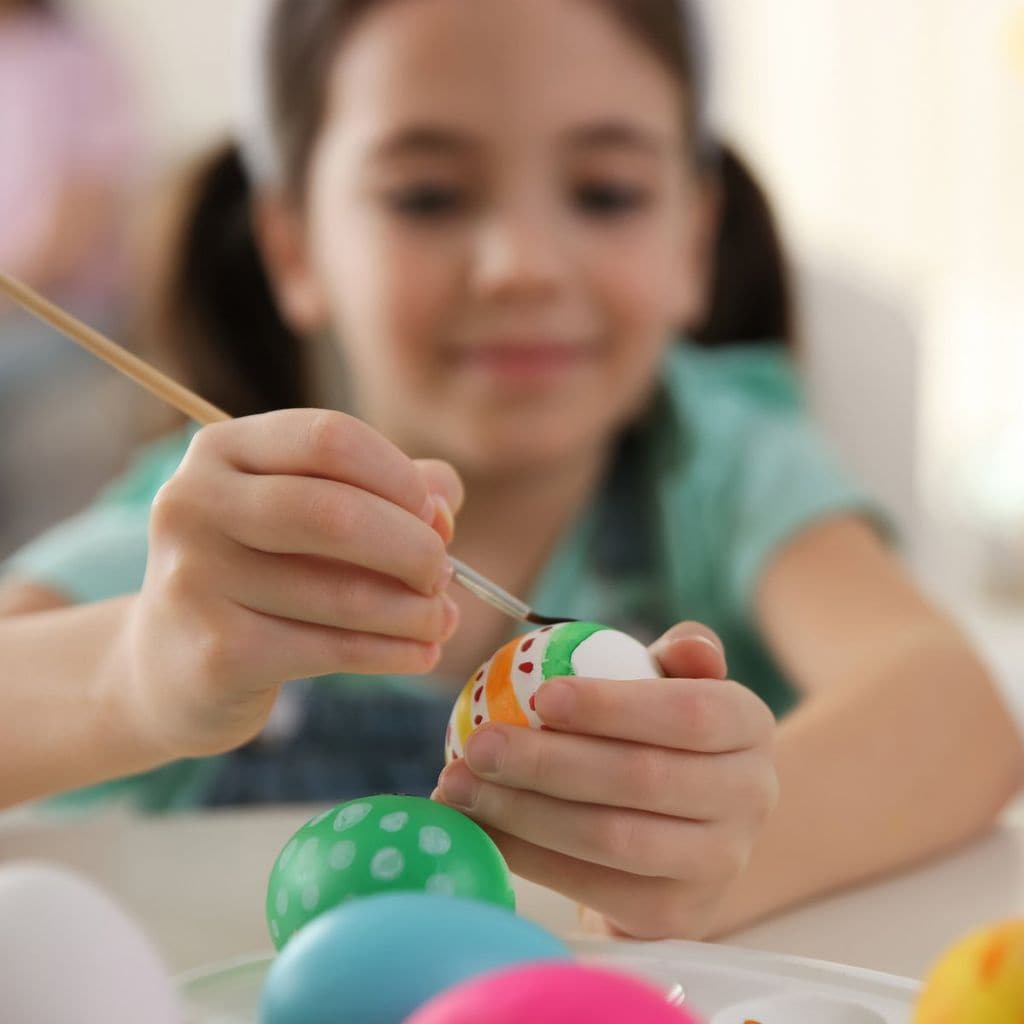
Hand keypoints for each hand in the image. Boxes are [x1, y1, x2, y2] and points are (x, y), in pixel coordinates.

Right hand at [114, 409, 462, 759]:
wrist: (168, 665)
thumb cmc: (260, 572)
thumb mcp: (308, 512)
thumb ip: (385, 492)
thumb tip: (445, 504)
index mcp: (222, 450)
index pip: (330, 439)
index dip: (399, 477)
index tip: (435, 515)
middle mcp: (195, 504)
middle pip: (337, 514)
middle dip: (414, 548)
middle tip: (443, 574)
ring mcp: (196, 580)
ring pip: (342, 593)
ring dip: (415, 612)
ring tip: (442, 619)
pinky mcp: (216, 654)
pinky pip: (333, 650)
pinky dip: (393, 653)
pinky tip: (421, 654)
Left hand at [433, 622, 777, 939]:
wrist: (687, 831)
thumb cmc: (664, 734)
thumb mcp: (674, 683)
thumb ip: (681, 657)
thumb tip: (690, 647)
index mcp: (750, 726)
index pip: (689, 713)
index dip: (613, 706)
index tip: (541, 696)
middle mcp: (750, 798)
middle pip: (641, 779)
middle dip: (547, 762)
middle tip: (478, 745)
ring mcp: (717, 865)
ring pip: (610, 838)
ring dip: (523, 812)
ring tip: (459, 786)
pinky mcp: (673, 914)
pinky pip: (588, 885)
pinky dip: (524, 855)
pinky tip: (479, 826)